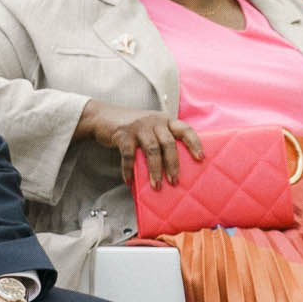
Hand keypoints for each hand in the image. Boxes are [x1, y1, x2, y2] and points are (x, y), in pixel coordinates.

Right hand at [82, 101, 201, 187]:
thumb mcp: (150, 127)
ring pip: (152, 150)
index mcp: (165, 120)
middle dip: (173, 164)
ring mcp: (138, 127)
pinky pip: (129, 154)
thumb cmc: (131, 126)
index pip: (185, 130)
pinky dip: (129, 169)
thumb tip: (174, 167)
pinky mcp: (123, 134)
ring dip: (155, 170)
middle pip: (168, 144)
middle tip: (174, 181)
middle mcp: (154, 122)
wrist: (102, 116)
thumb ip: (162, 139)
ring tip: (156, 185)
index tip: (200, 158)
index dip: (194, 143)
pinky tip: (129, 180)